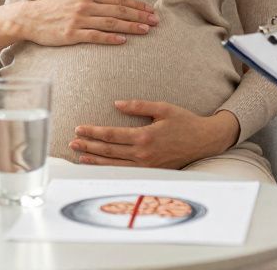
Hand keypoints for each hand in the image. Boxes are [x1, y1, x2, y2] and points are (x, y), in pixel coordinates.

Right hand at [9, 0, 158, 46]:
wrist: (30, 18)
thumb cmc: (54, 4)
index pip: (118, 0)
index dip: (137, 5)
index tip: (151, 10)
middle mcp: (85, 5)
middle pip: (118, 10)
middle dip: (139, 16)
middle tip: (155, 21)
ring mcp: (78, 20)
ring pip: (110, 23)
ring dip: (130, 26)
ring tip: (145, 30)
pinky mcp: (71, 34)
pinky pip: (95, 36)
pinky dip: (110, 38)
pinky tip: (123, 40)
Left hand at [70, 101, 239, 168]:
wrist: (204, 141)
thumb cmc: (184, 122)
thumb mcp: (163, 108)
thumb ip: (138, 106)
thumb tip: (116, 104)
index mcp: (144, 136)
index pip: (111, 135)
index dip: (93, 132)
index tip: (79, 128)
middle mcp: (143, 153)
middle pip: (108, 150)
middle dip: (88, 145)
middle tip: (72, 141)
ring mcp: (146, 165)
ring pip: (113, 164)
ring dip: (95, 159)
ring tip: (79, 155)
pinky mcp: (150, 171)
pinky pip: (125, 171)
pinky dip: (109, 168)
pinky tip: (99, 165)